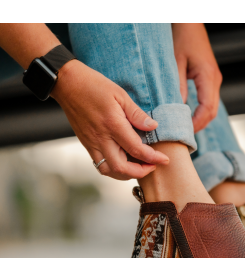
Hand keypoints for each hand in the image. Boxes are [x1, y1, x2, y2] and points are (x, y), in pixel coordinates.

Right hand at [51, 60, 168, 179]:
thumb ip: (137, 114)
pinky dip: (113, 169)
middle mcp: (101, 138)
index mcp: (112, 125)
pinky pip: (100, 165)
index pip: (137, 149)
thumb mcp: (120, 94)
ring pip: (109, 171)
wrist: (67, 84)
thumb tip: (153, 127)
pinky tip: (123, 162)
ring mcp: (91, 143)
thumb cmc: (94, 85)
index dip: (153, 158)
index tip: (164, 160)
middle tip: (152, 165)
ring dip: (126, 174)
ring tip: (139, 166)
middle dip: (140, 171)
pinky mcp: (86, 144)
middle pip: (122, 168)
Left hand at [172, 23, 221, 132]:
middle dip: (198, 126)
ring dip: (199, 120)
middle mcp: (215, 80)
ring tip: (182, 128)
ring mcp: (214, 80)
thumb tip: (175, 109)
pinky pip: (207, 101)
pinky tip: (186, 116)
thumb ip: (177, 86)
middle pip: (211, 112)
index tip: (183, 133)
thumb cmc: (181, 36)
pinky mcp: (209, 79)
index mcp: (208, 76)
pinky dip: (199, 111)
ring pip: (210, 108)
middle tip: (181, 136)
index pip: (207, 109)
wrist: (188, 20)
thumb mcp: (175, 61)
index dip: (196, 124)